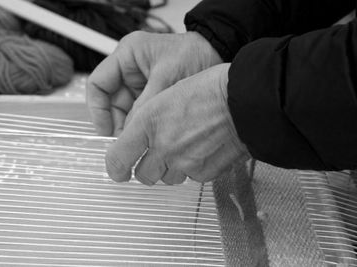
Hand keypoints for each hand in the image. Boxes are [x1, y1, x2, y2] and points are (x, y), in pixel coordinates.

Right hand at [87, 31, 221, 135]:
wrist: (219, 53)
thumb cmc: (195, 54)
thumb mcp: (167, 79)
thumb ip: (145, 106)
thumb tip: (129, 133)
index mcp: (127, 55)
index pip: (97, 85)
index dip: (98, 110)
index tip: (105, 131)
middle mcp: (130, 69)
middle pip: (111, 102)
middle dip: (118, 124)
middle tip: (126, 144)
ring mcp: (141, 82)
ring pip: (126, 111)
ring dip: (132, 128)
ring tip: (141, 143)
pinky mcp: (152, 93)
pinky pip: (141, 113)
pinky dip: (144, 126)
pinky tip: (151, 136)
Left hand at [105, 63, 249, 184]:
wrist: (243, 100)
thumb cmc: (209, 90)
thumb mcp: (165, 95)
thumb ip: (147, 122)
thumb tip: (136, 140)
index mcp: (149, 122)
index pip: (118, 159)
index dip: (115, 168)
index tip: (117, 170)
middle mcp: (163, 146)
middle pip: (142, 175)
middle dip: (146, 167)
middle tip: (154, 156)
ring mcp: (183, 162)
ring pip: (166, 178)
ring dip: (169, 168)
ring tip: (183, 148)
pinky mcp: (203, 173)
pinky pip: (189, 178)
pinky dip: (191, 169)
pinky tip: (200, 150)